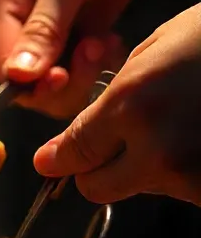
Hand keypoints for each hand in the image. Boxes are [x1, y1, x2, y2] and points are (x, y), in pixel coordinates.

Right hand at [0, 0, 143, 116]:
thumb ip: (44, 26)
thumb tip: (19, 76)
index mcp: (2, 4)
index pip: (2, 67)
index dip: (31, 84)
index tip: (65, 75)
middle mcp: (17, 23)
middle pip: (28, 84)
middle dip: (63, 82)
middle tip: (96, 51)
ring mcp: (45, 32)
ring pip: (56, 85)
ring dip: (85, 75)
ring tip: (107, 43)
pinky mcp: (72, 36)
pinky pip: (79, 73)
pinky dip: (98, 68)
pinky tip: (111, 41)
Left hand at [34, 3, 200, 205]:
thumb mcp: (160, 47)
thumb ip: (119, 93)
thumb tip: (85, 131)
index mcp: (132, 104)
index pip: (74, 150)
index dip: (58, 158)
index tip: (50, 162)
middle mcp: (156, 147)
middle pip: (96, 187)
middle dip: (97, 170)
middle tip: (110, 150)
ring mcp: (191, 175)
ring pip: (145, 187)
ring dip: (151, 166)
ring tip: (185, 124)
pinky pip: (186, 189)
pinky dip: (189, 171)